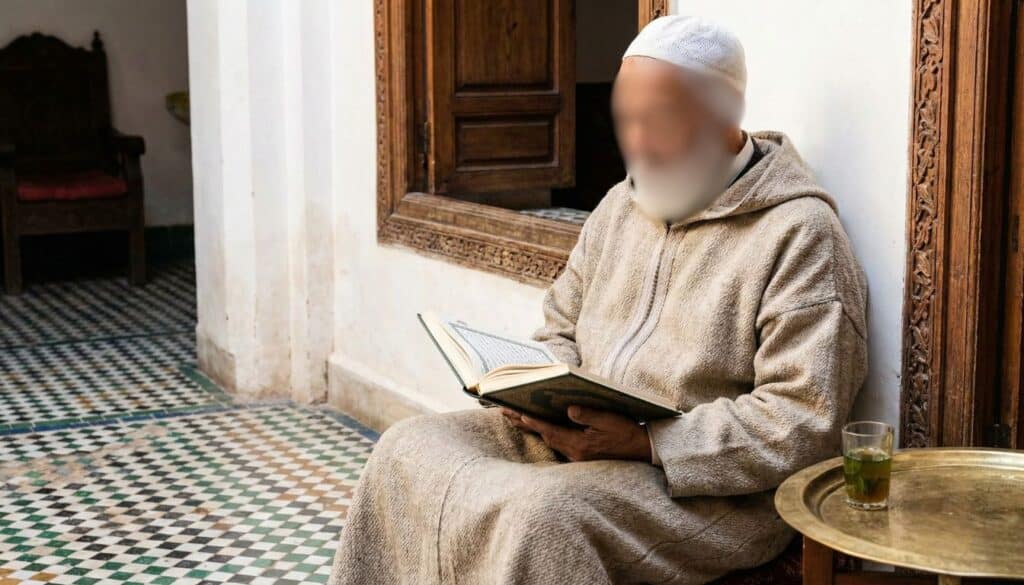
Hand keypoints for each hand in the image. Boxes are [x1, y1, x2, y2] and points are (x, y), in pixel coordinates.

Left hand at [500, 405, 651, 461]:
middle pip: (544, 436)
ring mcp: (576, 456)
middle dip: (523, 423)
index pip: (551, 431)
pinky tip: (538, 425)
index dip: (533, 422)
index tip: (517, 413)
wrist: (641, 450)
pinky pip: (557, 442)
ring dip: (531, 427)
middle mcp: (575, 453)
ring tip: (513, 415)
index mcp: (580, 444)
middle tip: (503, 410)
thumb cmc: (626, 432)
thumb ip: (588, 415)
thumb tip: (569, 409)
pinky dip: (545, 432)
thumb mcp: (610, 419)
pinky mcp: (579, 455)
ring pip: (549, 440)